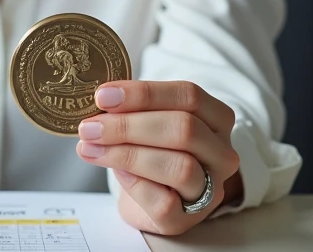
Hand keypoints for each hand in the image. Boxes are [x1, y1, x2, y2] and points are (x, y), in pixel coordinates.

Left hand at [75, 80, 241, 235]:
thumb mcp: (149, 121)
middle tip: (91, 127)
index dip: (144, 93)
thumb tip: (101, 100)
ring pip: (179, 166)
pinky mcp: (187, 219)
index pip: (189, 95)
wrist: (150, 199)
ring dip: (127, 154)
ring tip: (90, 148)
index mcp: (216, 118)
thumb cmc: (152, 151)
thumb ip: (134, 109)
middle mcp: (221, 153)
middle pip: (183, 129)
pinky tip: (115, 172)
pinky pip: (164, 202)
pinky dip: (134, 183)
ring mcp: (210, 189)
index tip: (103, 96)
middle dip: (129, 125)